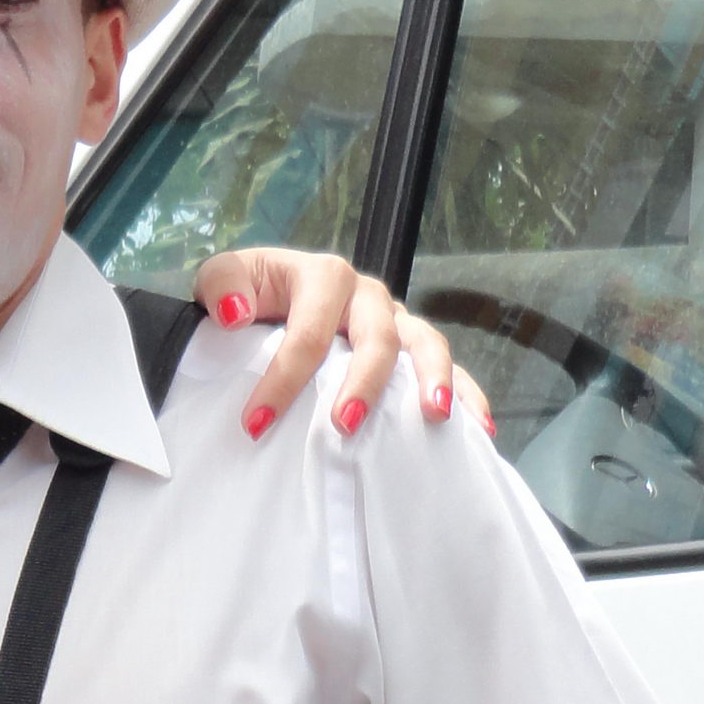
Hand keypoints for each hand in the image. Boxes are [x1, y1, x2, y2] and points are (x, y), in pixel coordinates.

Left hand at [191, 245, 493, 443]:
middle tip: (345, 424)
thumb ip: (222, 284)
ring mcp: (393, 321)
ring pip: (424, 344)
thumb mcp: (223, 278)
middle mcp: (366, 296)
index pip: (307, 332)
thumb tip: (235, 312)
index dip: (284, 379)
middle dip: (364, 382)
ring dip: (434, 379)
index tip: (256, 424)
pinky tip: (481, 426)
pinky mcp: (408, 346)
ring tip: (435, 416)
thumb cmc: (248, 294)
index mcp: (323, 277)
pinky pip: (444, 367)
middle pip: (377, 337)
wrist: (268, 297)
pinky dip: (466, 391)